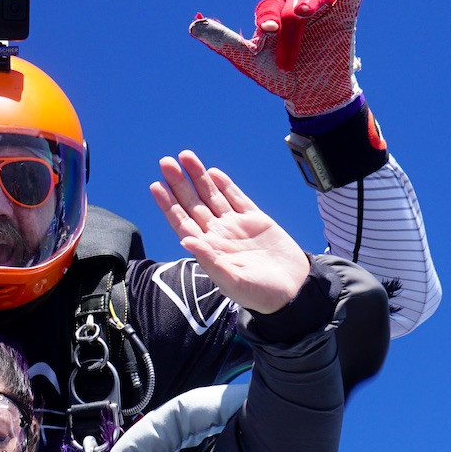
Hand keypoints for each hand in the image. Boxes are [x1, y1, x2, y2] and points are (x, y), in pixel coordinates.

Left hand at [149, 152, 310, 314]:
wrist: (294, 290)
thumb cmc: (261, 294)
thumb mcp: (233, 281)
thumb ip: (209, 260)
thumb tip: (185, 241)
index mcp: (208, 249)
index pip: (182, 222)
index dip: (168, 204)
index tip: (156, 185)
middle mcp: (218, 235)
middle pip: (193, 204)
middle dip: (180, 183)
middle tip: (166, 162)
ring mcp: (236, 226)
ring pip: (213, 196)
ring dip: (199, 177)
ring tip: (185, 156)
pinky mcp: (256, 220)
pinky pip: (237, 198)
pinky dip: (225, 185)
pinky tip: (213, 173)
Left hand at [189, 0, 379, 117]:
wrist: (314, 97)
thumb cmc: (280, 76)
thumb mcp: (249, 60)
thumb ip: (223, 41)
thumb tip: (192, 26)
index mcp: (273, 16)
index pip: (267, 9)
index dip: (268, 19)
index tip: (268, 33)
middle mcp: (295, 9)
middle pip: (290, 5)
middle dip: (288, 27)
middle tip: (287, 51)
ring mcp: (320, 11)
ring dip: (308, 3)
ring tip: (305, 14)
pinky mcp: (344, 15)